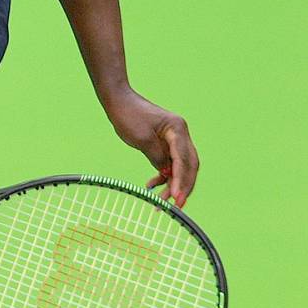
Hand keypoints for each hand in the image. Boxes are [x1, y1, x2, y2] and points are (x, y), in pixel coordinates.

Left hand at [102, 87, 198, 207]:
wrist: (118, 101)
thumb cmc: (128, 116)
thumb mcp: (142, 139)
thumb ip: (157, 157)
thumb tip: (168, 174)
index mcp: (178, 129)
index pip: (183, 159)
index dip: (181, 180)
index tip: (176, 198)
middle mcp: (180, 134)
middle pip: (189, 165)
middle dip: (183, 187)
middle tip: (175, 206)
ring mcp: (174, 139)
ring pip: (180, 167)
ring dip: (172, 184)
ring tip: (160, 202)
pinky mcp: (165, 144)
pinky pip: (169, 164)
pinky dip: (162, 176)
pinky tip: (151, 186)